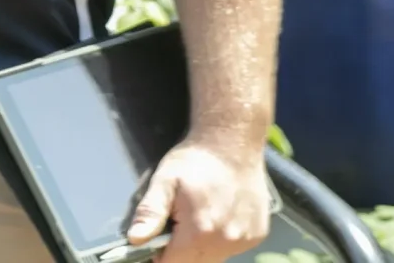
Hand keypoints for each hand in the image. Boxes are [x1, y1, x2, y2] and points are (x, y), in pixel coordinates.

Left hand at [126, 137, 270, 262]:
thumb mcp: (164, 181)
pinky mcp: (257, 234)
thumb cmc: (196, 159)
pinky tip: (219, 214)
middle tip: (178, 222)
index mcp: (200, 231)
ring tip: (200, 215)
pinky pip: (233, 248)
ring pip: (215, 257)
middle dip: (182, 250)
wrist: (232, 142)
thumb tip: (135, 238)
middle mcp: (226, 240)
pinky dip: (222, 239)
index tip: (158, 241)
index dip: (161, 255)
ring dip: (202, 246)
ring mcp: (244, 239)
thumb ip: (150, 212)